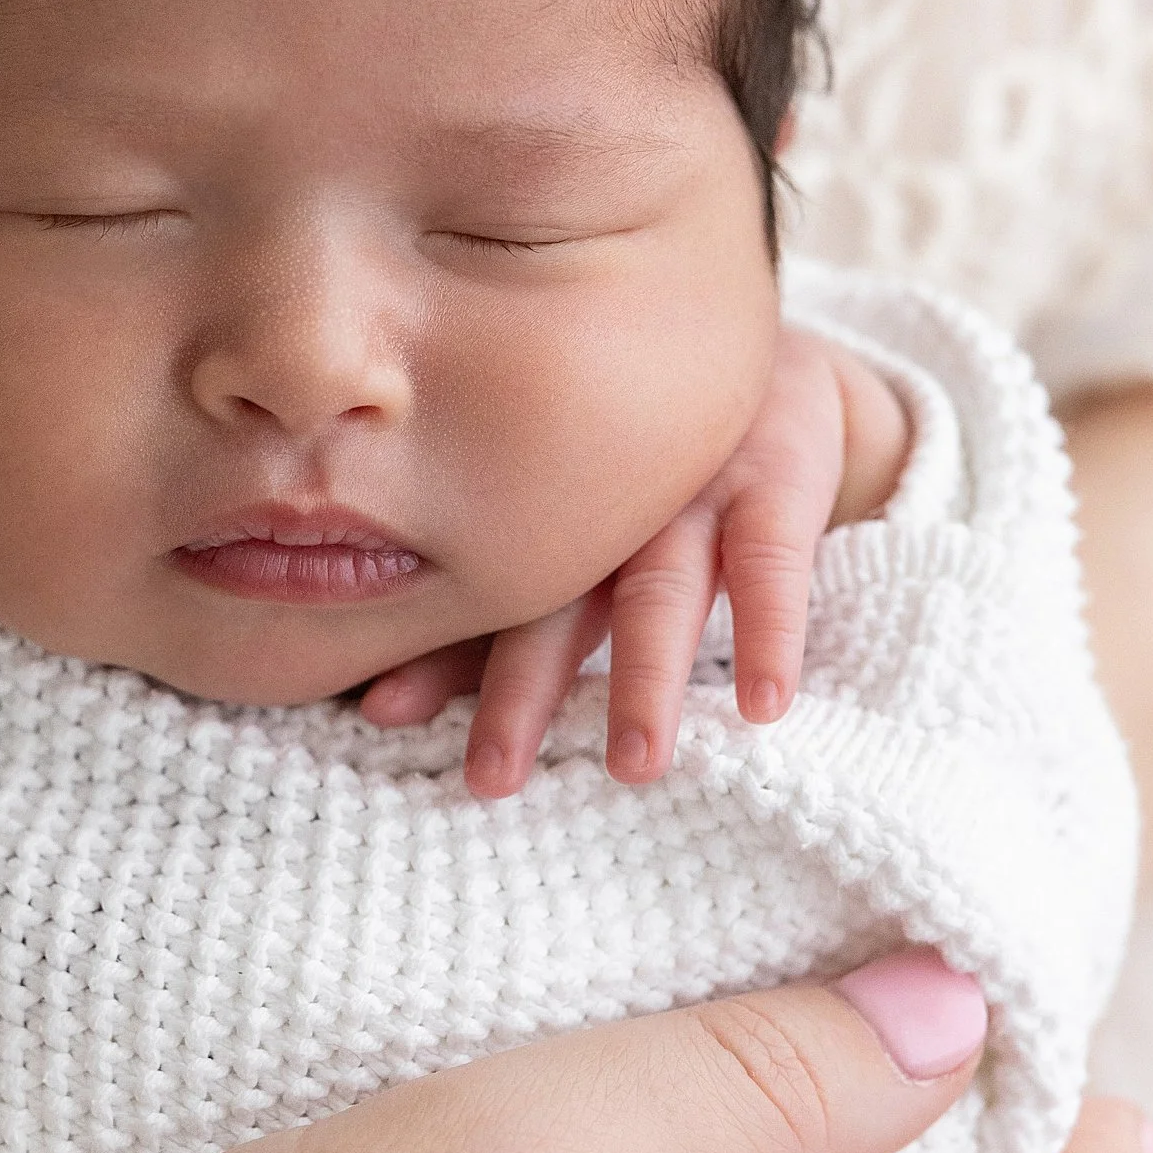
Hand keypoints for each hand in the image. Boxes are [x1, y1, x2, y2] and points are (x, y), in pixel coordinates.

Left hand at [361, 326, 909, 797]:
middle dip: (521, 690)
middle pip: (556, 602)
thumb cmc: (656, 483)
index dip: (438, 656)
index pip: (488, 598)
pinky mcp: (778, 476)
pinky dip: (767, 631)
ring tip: (635, 764)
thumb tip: (372, 707)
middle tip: (493, 777)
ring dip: (643, 679)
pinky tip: (763, 702)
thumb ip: (495, 615)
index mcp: (550, 516)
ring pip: (659, 590)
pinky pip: (772, 561)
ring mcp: (694, 488)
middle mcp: (610, 503)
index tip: (383, 714)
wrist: (781, 375)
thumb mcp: (578, 540)